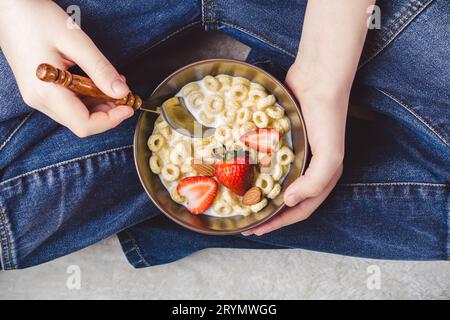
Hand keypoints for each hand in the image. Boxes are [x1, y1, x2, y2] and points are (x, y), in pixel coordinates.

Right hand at [0, 0, 133, 136]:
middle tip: (124, 93)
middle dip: (108, 112)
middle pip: (82, 122)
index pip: (84, 125)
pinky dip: (88, 97)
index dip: (111, 120)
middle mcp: (39, 100)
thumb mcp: (76, 42)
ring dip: (99, 104)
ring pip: (76, 115)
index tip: (128, 106)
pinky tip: (97, 81)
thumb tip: (122, 92)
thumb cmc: (36, 18)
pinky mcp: (39, 90)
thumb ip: (100, 70)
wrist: (7, 7)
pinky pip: (68, 104)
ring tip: (113, 83)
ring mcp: (37, 96)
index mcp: (47, 92)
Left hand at [242, 0, 371, 235]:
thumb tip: (289, 202)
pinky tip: (241, 174)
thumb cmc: (327, 119)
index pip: (300, 210)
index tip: (257, 229)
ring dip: (261, 196)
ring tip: (241, 204)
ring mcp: (296, 155)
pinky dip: (257, 172)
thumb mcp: (330, 155)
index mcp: (322, 178)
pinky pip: (268, 162)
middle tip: (245, 223)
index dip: (279, 223)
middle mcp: (308, 170)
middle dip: (267, 215)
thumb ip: (314, 182)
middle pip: (286, 201)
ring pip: (276, 183)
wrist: (318, 81)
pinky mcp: (284, 141)